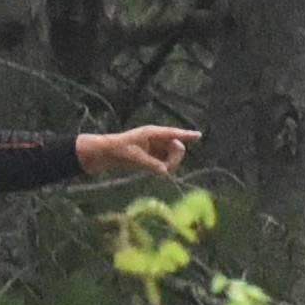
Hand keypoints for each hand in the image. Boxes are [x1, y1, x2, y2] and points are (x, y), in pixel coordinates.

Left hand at [76, 125, 202, 179]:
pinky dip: (164, 167)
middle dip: (176, 158)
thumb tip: (165, 171)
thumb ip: (150, 164)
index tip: (199, 135)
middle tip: (165, 168)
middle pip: (176, 146)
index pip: (173, 133)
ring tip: (156, 170)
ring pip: (172, 155)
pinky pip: (166, 161)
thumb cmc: (118, 150)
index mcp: (152, 133)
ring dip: (170, 164)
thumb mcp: (134, 158)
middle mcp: (156, 138)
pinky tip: (155, 170)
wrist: (106, 153)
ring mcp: (155, 147)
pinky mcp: (152, 155)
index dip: (186, 135)